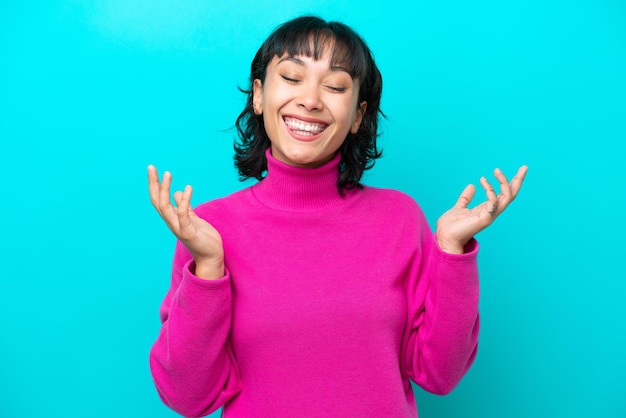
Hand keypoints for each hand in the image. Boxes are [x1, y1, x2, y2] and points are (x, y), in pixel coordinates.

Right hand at [148, 165, 224, 279]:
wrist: (211, 257)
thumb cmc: (203, 238)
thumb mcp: (193, 219)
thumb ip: (185, 207)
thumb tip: (176, 193)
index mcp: (172, 219)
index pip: (159, 200)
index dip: (155, 185)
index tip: (152, 170)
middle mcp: (172, 223)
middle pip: (157, 201)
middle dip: (153, 184)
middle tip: (151, 167)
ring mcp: (178, 228)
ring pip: (165, 207)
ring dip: (165, 189)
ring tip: (168, 173)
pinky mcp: (188, 232)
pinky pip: (183, 215)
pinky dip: (184, 201)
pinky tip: (188, 188)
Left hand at [435, 166, 527, 253]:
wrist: (444, 237)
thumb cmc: (450, 226)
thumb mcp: (459, 207)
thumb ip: (466, 198)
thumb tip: (472, 185)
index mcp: (487, 209)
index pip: (503, 194)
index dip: (510, 183)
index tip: (518, 171)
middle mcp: (491, 212)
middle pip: (510, 195)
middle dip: (518, 181)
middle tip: (524, 167)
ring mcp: (489, 216)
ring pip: (506, 198)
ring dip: (504, 182)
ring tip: (496, 170)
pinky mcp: (484, 219)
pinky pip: (493, 202)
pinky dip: (490, 190)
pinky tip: (482, 180)